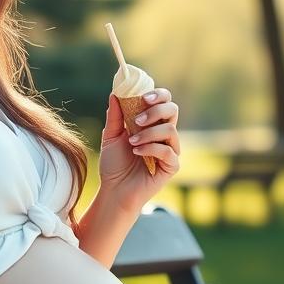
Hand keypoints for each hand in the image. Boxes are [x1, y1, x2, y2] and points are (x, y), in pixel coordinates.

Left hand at [99, 89, 180, 212]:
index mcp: (152, 123)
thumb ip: (115, 116)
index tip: (143, 97)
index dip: (158, 95)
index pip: (164, 101)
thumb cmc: (114, 164)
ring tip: (131, 142)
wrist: (114, 190)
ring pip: (170, 130)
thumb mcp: (110, 136)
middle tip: (137, 120)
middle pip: (173, 110)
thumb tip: (115, 94)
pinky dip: (151, 148)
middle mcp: (164, 134)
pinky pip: (168, 150)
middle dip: (156, 110)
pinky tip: (137, 152)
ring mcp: (170, 149)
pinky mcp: (172, 165)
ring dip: (148, 133)